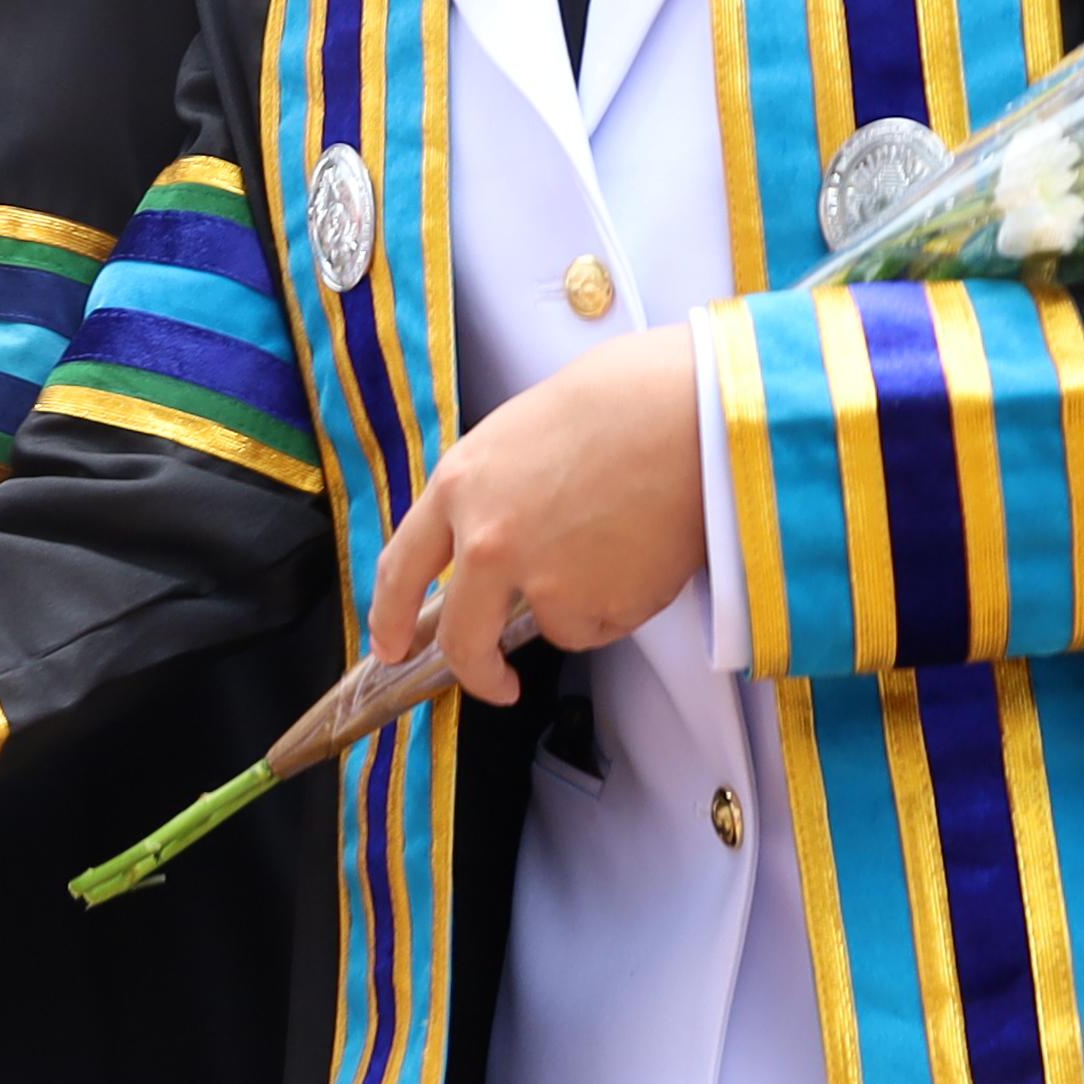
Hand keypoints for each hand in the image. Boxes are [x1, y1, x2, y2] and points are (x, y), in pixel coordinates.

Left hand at [361, 325, 704, 703]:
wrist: (694, 411)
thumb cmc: (623, 401)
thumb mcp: (522, 433)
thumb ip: (494, 492)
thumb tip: (495, 534)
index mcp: (458, 486)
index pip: (400, 568)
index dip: (389, 616)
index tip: (391, 647)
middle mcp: (486, 542)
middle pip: (463, 636)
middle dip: (476, 671)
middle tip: (495, 682)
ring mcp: (541, 581)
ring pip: (552, 627)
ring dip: (583, 603)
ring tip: (625, 540)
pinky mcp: (597, 606)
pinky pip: (605, 622)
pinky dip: (625, 602)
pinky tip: (647, 551)